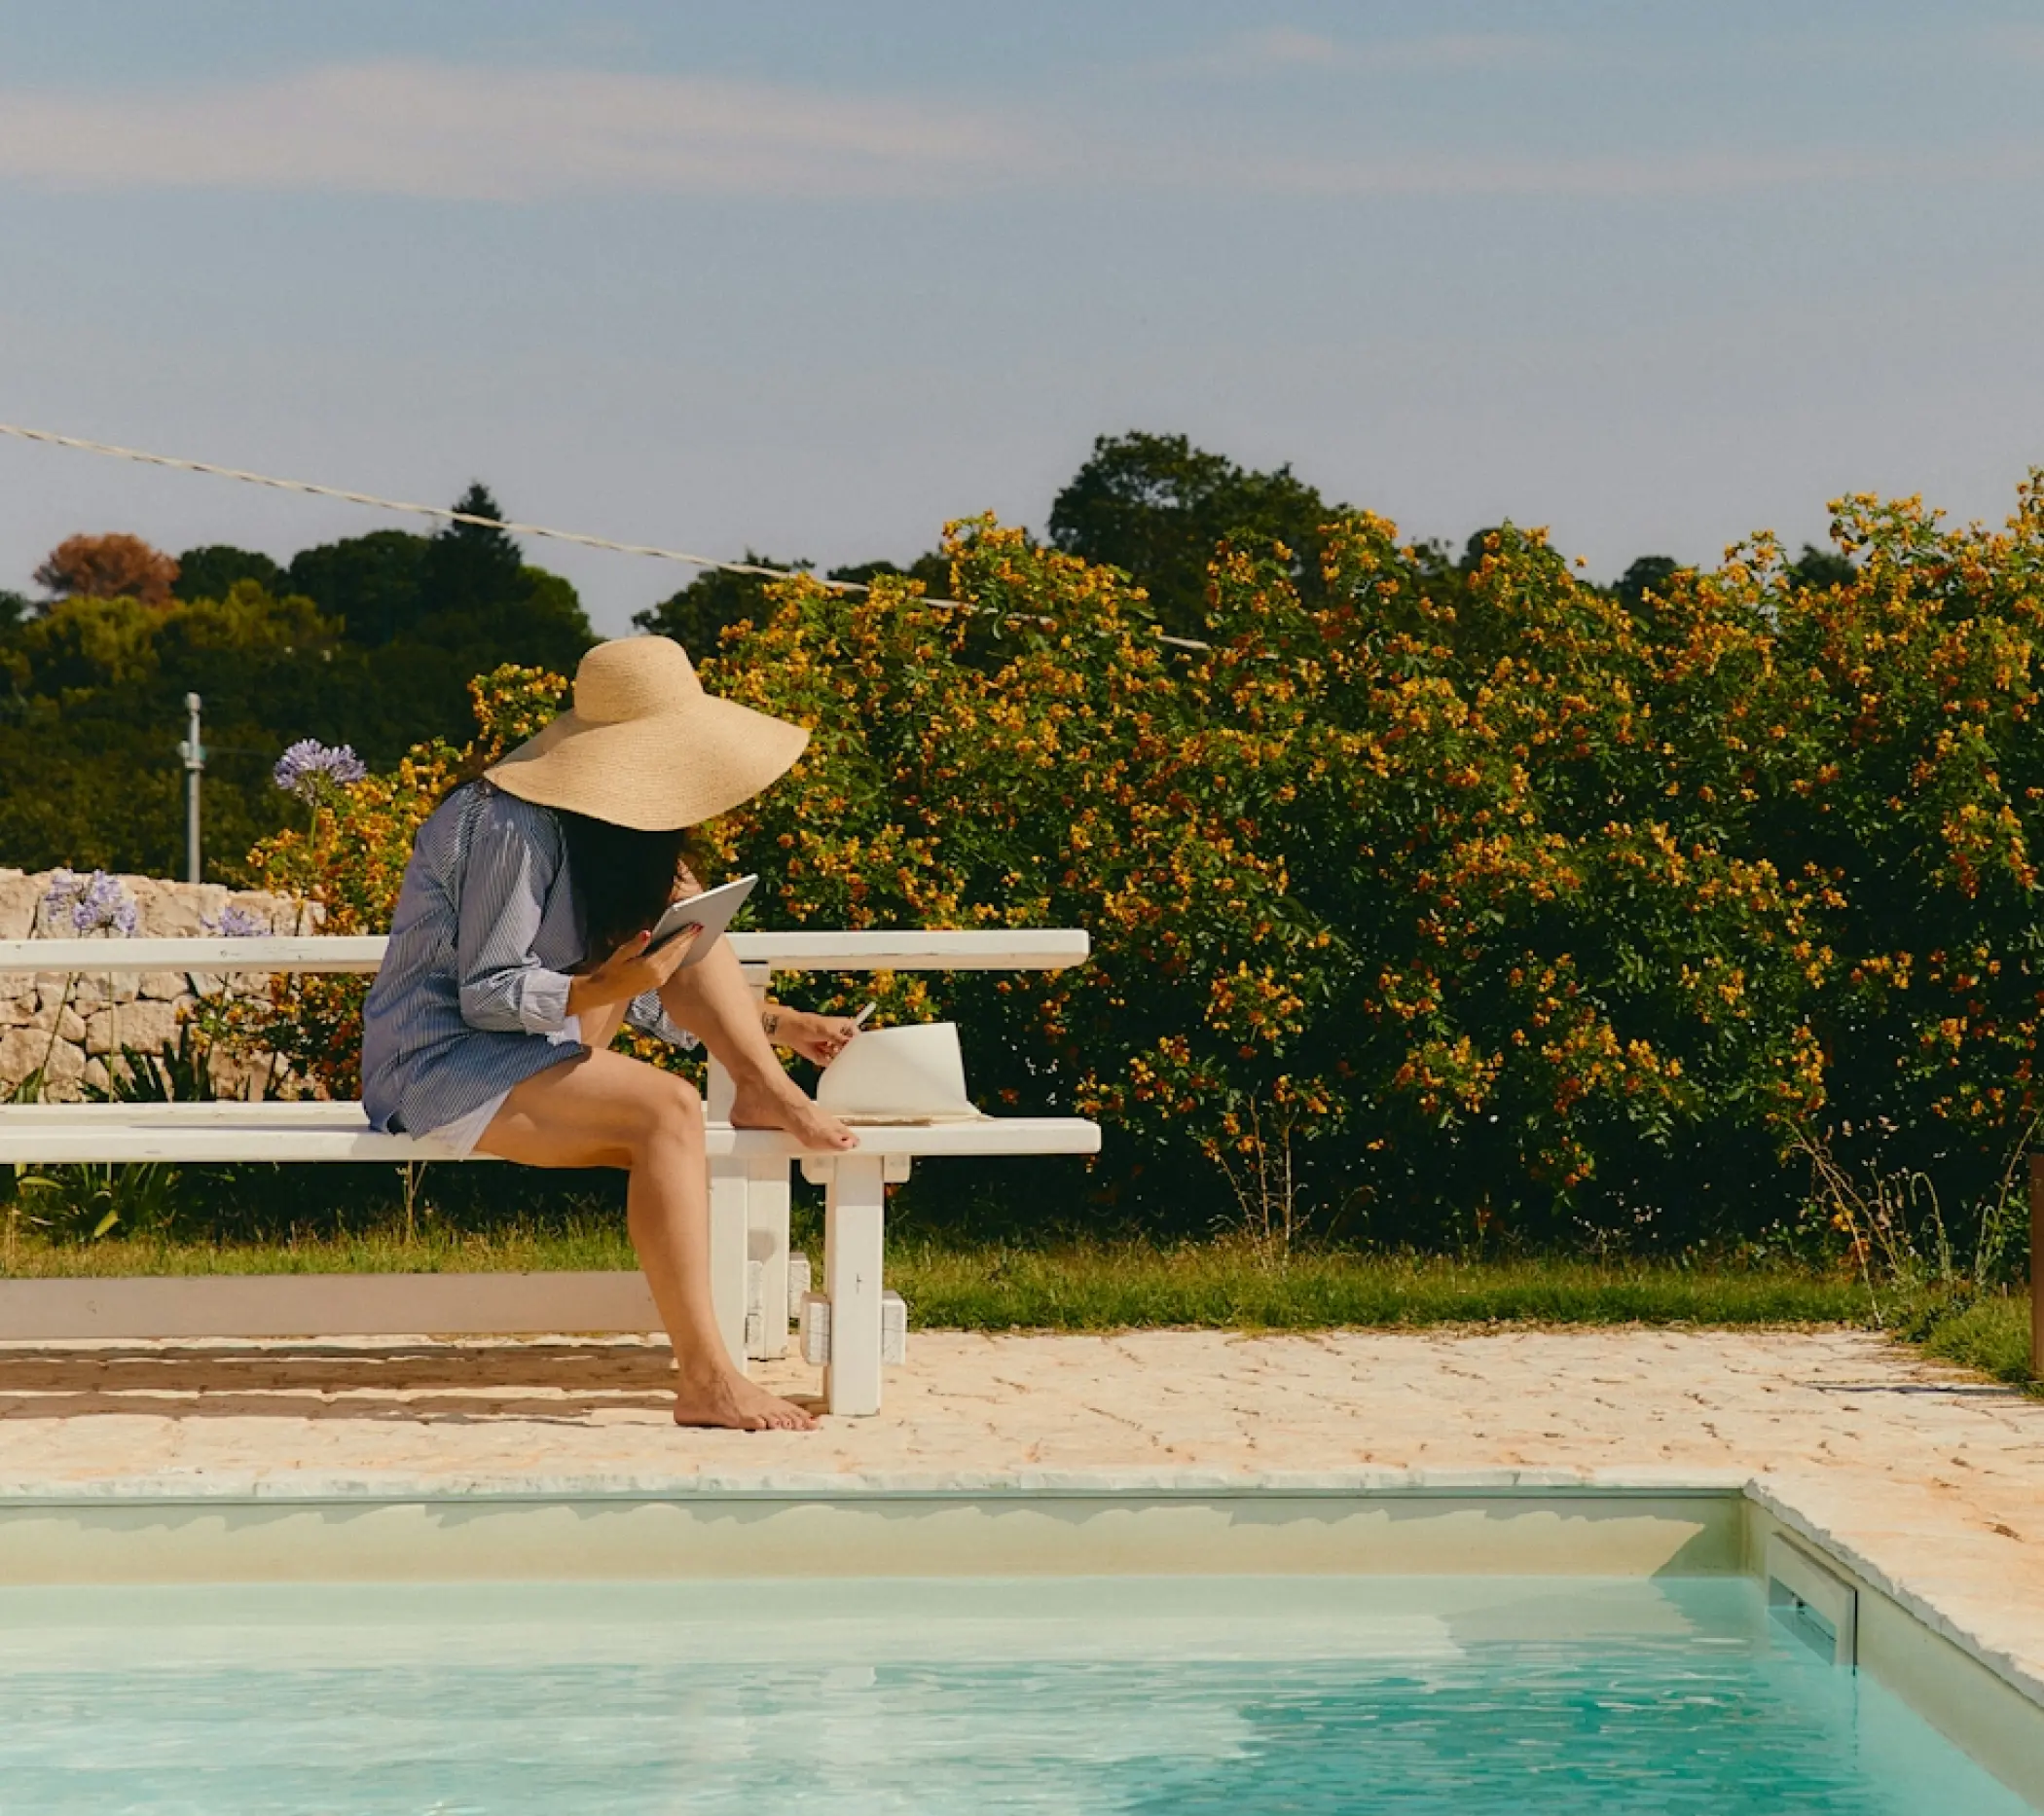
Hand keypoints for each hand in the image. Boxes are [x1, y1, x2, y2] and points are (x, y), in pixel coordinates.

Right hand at [566, 925, 697, 1017]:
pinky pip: (674, 965)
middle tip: (700, 926)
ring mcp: (660, 979)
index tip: (695, 925)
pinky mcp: (659, 981)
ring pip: (678, 960)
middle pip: (679, 953)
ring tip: (694, 934)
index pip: (672, 947)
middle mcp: (659, 974)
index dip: (684, 935)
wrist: (606, 992)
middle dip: (689, 940)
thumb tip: (647, 932)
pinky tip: (683, 948)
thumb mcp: (620, 955)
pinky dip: (680, 954)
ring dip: (687, 947)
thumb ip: (636, 944)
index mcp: (651, 966)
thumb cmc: (611, 971)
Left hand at [765, 1007, 862, 1065]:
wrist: (793, 1031)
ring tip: (825, 1047)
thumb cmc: (811, 1025)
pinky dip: (827, 1061)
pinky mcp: (825, 1056)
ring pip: (840, 1058)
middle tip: (841, 1052)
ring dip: (835, 1056)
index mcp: (845, 1027)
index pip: (857, 1038)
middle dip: (846, 1053)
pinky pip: (830, 1063)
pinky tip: (820, 1053)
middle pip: (850, 1050)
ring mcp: (833, 1048)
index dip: (858, 1044)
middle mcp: (840, 1038)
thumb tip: (854, 1047)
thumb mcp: (829, 1032)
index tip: (858, 1050)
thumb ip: (843, 1040)